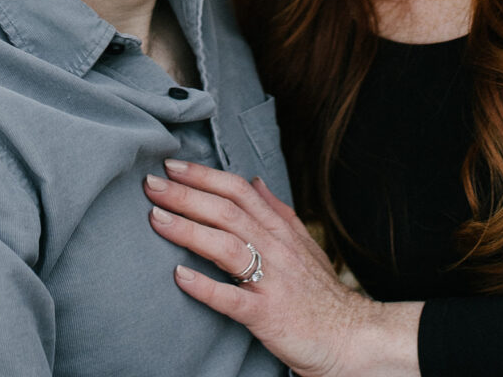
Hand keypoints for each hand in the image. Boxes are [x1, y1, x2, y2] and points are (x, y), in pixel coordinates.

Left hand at [145, 160, 421, 376]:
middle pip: (227, 212)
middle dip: (187, 194)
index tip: (173, 165)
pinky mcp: (268, 315)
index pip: (239, 191)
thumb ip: (277, 211)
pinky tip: (179, 276)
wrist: (351, 338)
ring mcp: (272, 281)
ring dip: (189, 230)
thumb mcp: (303, 244)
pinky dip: (205, 286)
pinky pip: (233, 299)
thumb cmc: (320, 293)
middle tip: (151, 184)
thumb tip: (255, 181)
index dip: (205, 175)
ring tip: (156, 219)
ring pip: (227, 246)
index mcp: (280, 229)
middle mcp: (276, 248)